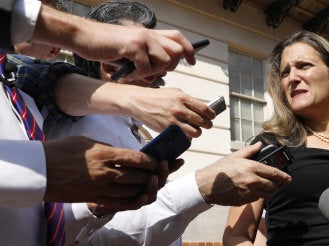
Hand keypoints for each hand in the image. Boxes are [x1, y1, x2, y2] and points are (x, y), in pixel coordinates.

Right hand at [33, 6, 194, 79]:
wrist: (83, 36)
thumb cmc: (105, 46)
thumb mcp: (130, 52)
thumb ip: (146, 59)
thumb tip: (160, 74)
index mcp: (150, 35)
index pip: (178, 38)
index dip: (188, 50)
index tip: (192, 62)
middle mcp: (149, 35)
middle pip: (177, 52)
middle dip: (169, 67)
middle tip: (151, 73)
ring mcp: (142, 39)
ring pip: (165, 61)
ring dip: (152, 73)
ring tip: (136, 74)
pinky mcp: (133, 46)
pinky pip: (146, 67)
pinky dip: (137, 75)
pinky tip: (126, 74)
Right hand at [42, 136, 160, 208]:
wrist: (38, 171)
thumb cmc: (60, 151)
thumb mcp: (86, 142)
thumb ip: (108, 149)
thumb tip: (124, 155)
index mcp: (103, 155)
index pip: (136, 159)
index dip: (151, 161)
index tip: (158, 160)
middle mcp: (105, 173)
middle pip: (138, 177)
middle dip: (154, 175)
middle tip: (163, 172)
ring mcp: (100, 188)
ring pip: (132, 192)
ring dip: (146, 188)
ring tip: (154, 184)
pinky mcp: (94, 199)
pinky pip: (120, 203)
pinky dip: (134, 200)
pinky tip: (141, 196)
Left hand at [88, 159, 184, 215]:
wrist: (84, 186)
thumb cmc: (101, 170)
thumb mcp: (116, 157)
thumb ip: (130, 156)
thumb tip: (150, 148)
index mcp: (144, 174)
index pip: (161, 170)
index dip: (172, 166)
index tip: (179, 160)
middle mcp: (142, 186)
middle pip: (160, 181)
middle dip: (165, 173)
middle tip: (165, 164)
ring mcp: (134, 196)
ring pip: (151, 194)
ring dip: (155, 186)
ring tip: (154, 177)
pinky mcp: (122, 204)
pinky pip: (135, 205)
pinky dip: (141, 201)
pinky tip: (143, 195)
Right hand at [123, 86, 214, 137]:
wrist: (139, 102)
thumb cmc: (157, 97)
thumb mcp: (174, 92)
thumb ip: (188, 100)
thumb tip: (201, 108)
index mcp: (183, 98)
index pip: (204, 109)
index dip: (211, 115)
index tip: (212, 117)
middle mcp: (179, 109)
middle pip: (202, 122)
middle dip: (207, 124)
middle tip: (206, 125)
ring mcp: (173, 120)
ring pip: (195, 132)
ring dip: (198, 132)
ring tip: (196, 130)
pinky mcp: (167, 129)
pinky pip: (184, 136)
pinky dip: (187, 136)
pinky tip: (185, 132)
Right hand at [195, 142, 291, 205]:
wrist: (208, 185)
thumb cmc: (221, 170)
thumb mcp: (235, 156)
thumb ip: (250, 151)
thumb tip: (260, 145)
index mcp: (252, 168)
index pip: (274, 173)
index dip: (284, 177)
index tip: (288, 179)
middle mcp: (253, 181)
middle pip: (273, 186)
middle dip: (276, 184)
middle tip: (276, 183)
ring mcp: (249, 192)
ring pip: (266, 194)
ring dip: (267, 190)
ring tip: (264, 186)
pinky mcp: (245, 201)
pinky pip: (257, 199)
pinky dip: (258, 195)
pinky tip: (252, 190)